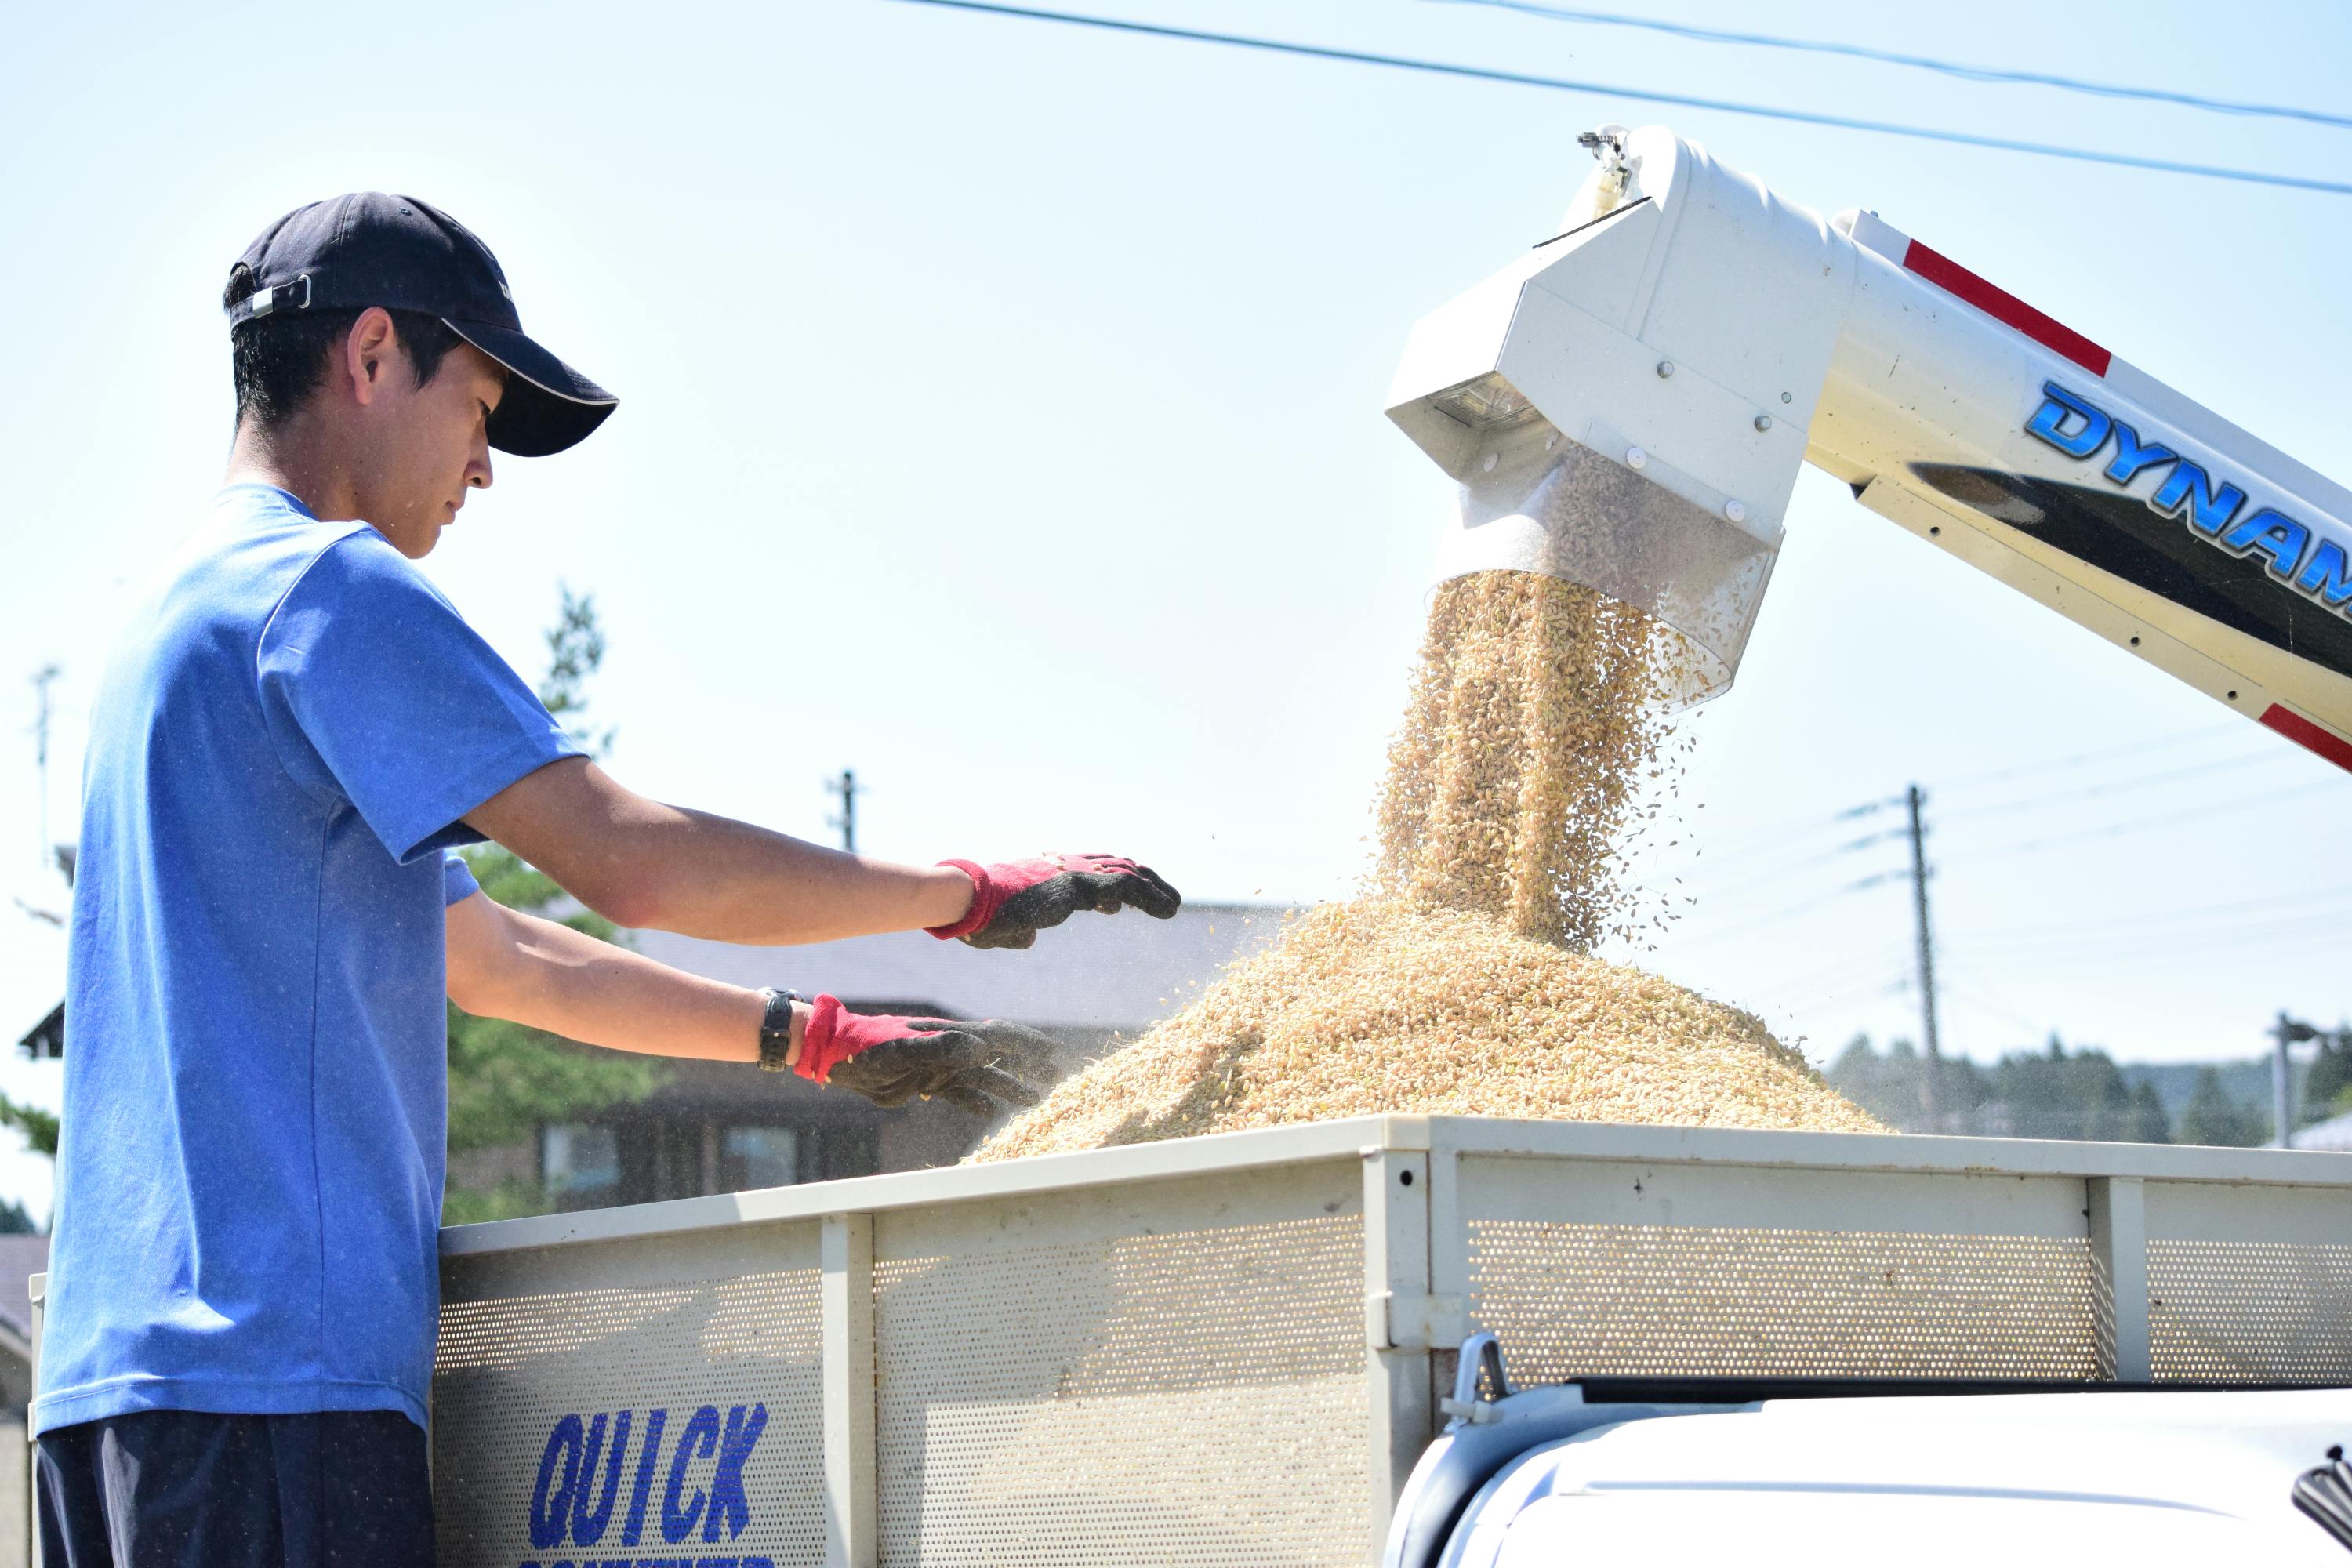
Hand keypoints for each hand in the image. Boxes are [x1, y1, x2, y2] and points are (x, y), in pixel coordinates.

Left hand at [795, 994, 1062, 1113]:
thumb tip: (984, 1048)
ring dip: (1009, 1087)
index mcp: (951, 1036)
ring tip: (1034, 1100)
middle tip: (1055, 1077)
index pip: (999, 1037)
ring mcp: (941, 1067)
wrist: (840, 1059)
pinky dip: (978, 1104)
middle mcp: (952, 1049)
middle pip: (999, 1056)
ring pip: (984, 1078)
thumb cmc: (869, 1047)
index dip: (1027, 1045)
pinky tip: (992, 1114)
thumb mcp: (904, 1048)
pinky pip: (960, 1095)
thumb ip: (942, 1048)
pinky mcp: (927, 1084)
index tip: (1054, 1054)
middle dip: (1027, 1065)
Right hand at [928, 853, 1181, 949]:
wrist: (972, 902)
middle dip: (1144, 880)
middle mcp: (1067, 865)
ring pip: (1127, 874)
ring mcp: (1074, 872)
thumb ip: (1023, 928)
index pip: (1093, 867)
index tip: (1130, 897)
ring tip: (1174, 907)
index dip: (1117, 878)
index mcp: (1051, 870)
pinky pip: (1125, 888)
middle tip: (1166, 899)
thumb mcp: (1008, 923)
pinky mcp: (1080, 885)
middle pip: (1117, 865)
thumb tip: (1030, 939)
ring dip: (1155, 889)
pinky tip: (1168, 910)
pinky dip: (1150, 897)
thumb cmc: (981, 916)